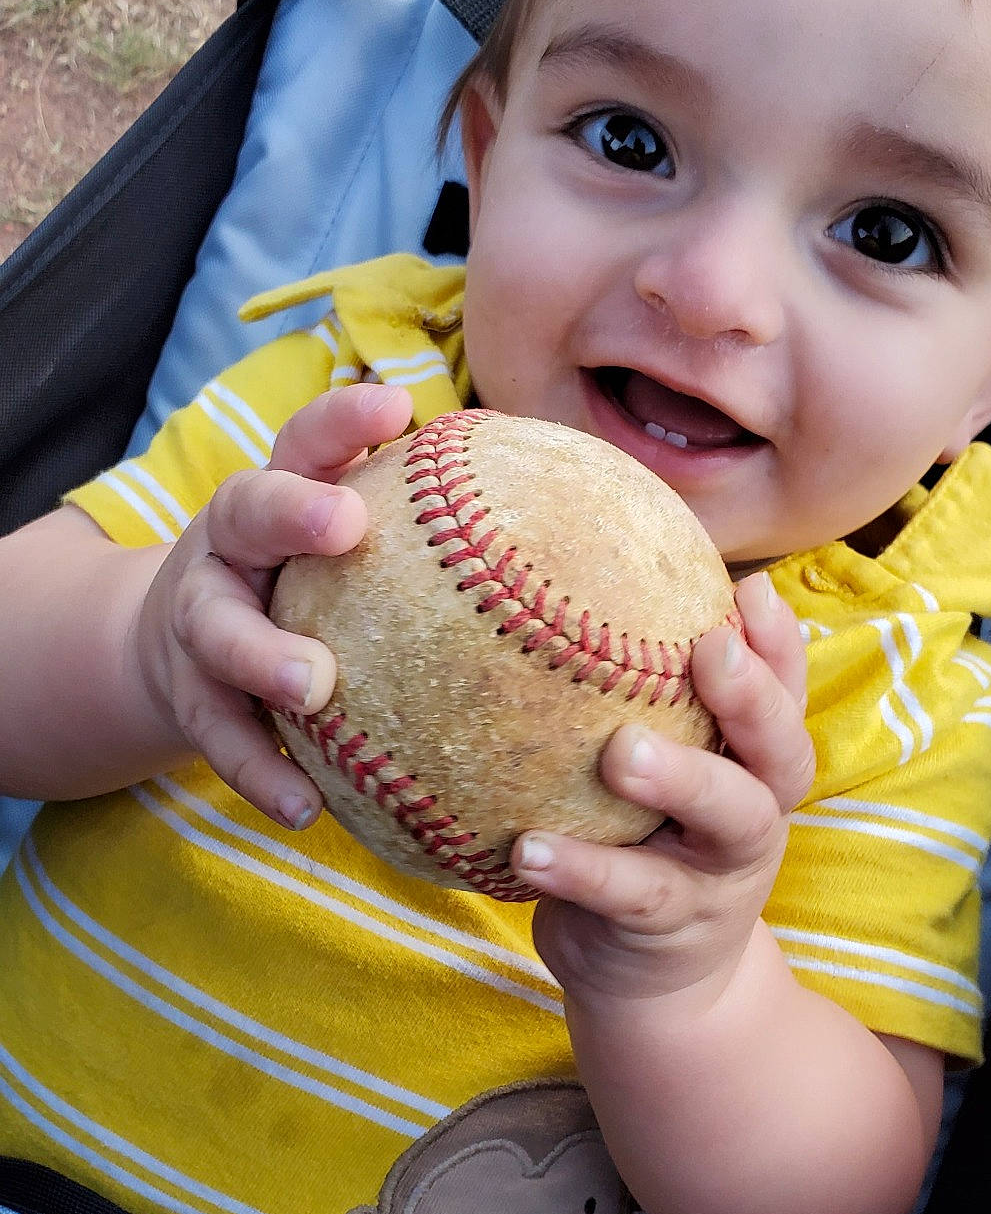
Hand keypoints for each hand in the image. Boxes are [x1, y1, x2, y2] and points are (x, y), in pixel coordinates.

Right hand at [132, 383, 411, 825]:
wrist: (178, 657)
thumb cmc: (310, 595)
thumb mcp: (353, 558)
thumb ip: (433, 546)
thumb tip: (588, 541)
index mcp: (281, 499)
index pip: (308, 440)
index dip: (345, 417)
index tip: (399, 404)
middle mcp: (230, 547)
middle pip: (246, 509)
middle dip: (294, 509)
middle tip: (347, 523)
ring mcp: (198, 621)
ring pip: (217, 628)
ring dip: (262, 653)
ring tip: (312, 686)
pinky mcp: (187, 698)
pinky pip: (221, 736)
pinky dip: (259, 770)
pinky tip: (304, 809)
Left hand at [514, 570, 813, 1002]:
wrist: (656, 988)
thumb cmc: (643, 848)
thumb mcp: (658, 777)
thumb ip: (636, 705)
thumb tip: (562, 591)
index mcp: (755, 766)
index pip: (784, 693)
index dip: (780, 644)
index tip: (750, 589)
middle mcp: (755, 813)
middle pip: (782, 749)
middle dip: (754, 695)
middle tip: (710, 647)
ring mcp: (722, 874)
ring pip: (729, 818)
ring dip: (682, 779)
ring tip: (621, 752)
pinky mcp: (671, 927)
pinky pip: (630, 893)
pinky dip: (581, 869)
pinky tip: (527, 849)